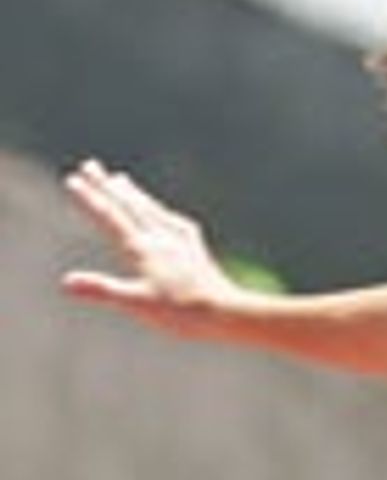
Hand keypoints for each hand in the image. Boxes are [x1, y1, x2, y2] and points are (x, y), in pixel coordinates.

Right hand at [61, 159, 238, 332]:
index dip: (90, 199)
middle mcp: (160, 237)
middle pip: (128, 205)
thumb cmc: (181, 314)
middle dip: (106, 186)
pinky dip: (160, 211)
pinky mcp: (195, 248)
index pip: (110, 218)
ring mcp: (179, 240)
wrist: (226, 312)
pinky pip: (173, 221)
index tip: (73, 180)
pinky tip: (164, 213)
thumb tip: (67, 282)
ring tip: (120, 179)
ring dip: (132, 193)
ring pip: (150, 209)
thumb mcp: (137, 304)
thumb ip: (102, 290)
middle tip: (89, 165)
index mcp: (142, 248)